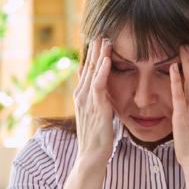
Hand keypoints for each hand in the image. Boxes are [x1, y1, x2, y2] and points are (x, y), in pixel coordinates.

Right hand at [73, 38, 113, 165]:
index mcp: (82, 96)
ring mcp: (87, 100)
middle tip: (99, 31)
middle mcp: (81, 95)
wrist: (91, 156)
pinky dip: (102, 71)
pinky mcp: (96, 107)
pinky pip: (98, 85)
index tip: (96, 40)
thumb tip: (102, 91)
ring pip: (92, 72)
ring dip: (98, 55)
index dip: (91, 55)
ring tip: (104, 39)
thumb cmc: (97, 138)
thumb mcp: (96, 115)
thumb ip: (98, 101)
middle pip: (87, 67)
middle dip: (94, 49)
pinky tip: (106, 59)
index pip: (86, 70)